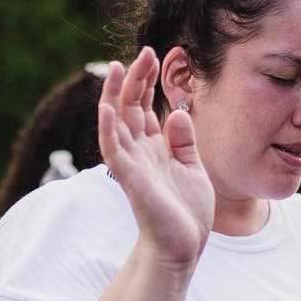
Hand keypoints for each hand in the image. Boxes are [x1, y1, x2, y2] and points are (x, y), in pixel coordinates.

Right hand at [98, 49, 212, 270]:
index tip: (153, 56)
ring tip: (119, 68)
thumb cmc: (186, 214)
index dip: (146, 82)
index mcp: (152, 149)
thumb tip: (178, 112)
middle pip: (129, 108)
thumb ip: (183, 141)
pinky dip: (110, 129)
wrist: (183, 248)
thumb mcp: (192, 168)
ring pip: (117, 124)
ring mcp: (132, 166)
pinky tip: (108, 108)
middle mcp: (138, 153)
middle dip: (136, 79)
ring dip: (116, 96)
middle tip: (143, 52)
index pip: (143, 108)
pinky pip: (115, 152)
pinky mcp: (131, 181)